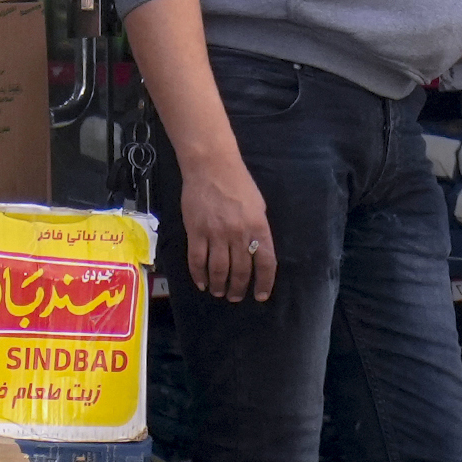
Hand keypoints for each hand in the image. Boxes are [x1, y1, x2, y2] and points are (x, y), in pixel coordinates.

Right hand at [178, 154, 281, 303]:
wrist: (211, 165)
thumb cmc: (238, 183)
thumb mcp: (258, 206)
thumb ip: (258, 230)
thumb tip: (257, 252)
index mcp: (258, 227)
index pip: (265, 264)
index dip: (264, 284)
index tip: (260, 296)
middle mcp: (239, 234)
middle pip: (240, 271)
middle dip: (238, 289)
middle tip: (234, 296)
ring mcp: (216, 233)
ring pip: (219, 270)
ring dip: (219, 286)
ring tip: (218, 292)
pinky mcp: (196, 231)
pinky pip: (197, 260)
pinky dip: (199, 275)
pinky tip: (202, 282)